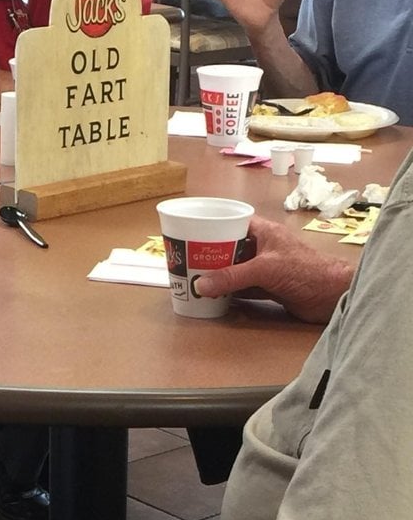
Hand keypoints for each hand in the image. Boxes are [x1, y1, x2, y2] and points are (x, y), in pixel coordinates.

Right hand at [196, 214, 353, 323]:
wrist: (333, 296)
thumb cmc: (304, 270)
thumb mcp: (264, 270)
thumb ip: (232, 277)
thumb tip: (200, 285)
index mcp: (263, 232)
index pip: (232, 222)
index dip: (212, 226)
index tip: (190, 234)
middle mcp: (263, 247)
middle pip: (230, 248)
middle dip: (210, 255)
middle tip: (186, 261)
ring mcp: (266, 268)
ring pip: (236, 269)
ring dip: (219, 275)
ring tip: (194, 279)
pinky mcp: (270, 287)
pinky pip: (243, 288)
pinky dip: (230, 292)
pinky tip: (213, 297)